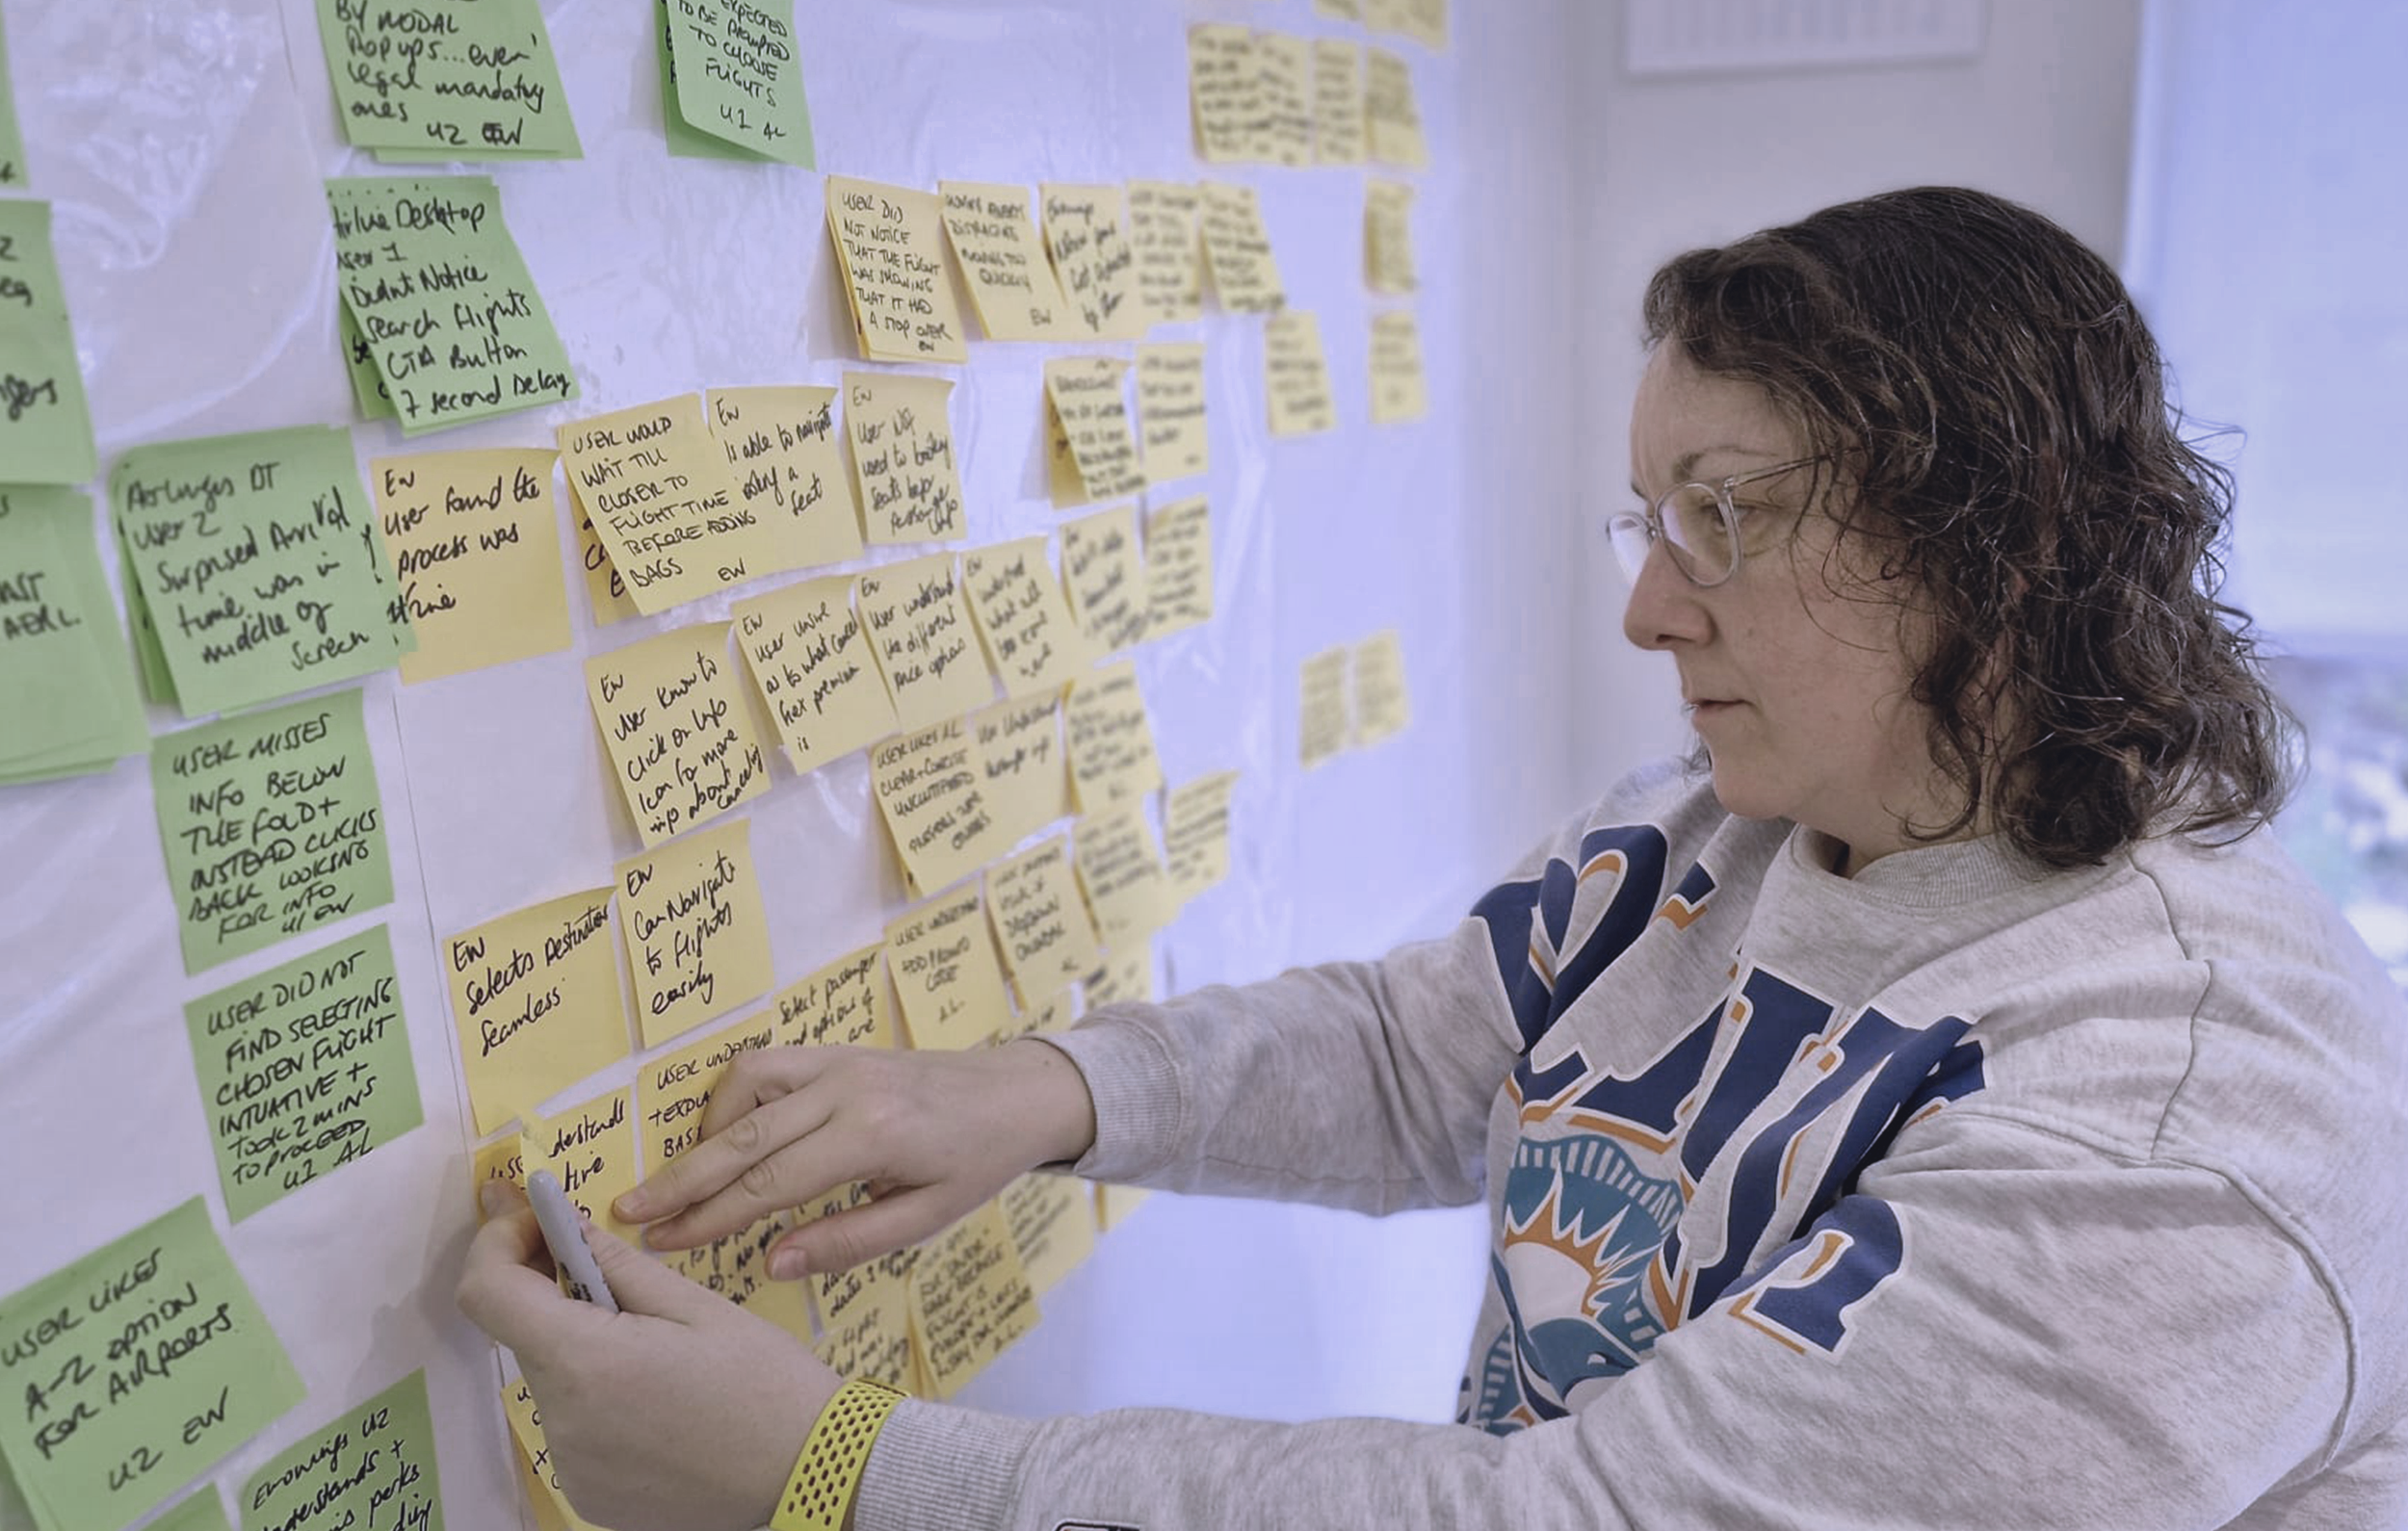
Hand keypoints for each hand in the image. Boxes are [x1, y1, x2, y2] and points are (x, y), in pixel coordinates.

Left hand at [457, 1185, 841, 1530]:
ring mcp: (571, 1466)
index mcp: (585, 1361)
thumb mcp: (695, 1304)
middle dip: (557, 1295)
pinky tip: (660, 1402)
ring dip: (585, 1351)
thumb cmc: (763, 1381)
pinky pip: (574, 1428)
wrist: (809, 1474)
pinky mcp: (588, 1494)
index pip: (485, 1290)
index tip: (537, 1222)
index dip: (497, 1243)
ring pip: (553, 1380)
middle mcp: (562, 1420)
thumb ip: (613, 1259)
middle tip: (622, 1280)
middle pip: (525, 1334)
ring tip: (661, 1354)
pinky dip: (601, 1402)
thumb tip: (556, 1219)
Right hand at [613, 1038, 1096, 1275]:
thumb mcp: (926, 1218)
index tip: (662, 1242)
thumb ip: (848, 1240)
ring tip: (682, 1182)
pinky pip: (765, 1065)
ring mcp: (837, 1060)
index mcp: (871, 1136)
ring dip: (705, 1135)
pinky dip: (733, 1099)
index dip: (710, 1217)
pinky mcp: (834, 1049)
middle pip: (742, 1138)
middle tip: (629, 1214)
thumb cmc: (976, 1162)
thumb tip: (772, 1263)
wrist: (1016, 1092)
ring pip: (744, 1087)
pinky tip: (727, 1138)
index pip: (769, 1183)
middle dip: (681, 1180)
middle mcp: (846, 1089)